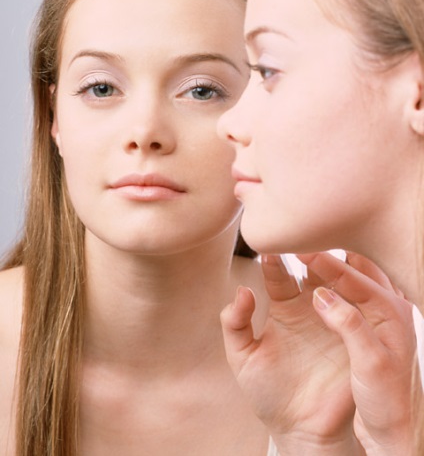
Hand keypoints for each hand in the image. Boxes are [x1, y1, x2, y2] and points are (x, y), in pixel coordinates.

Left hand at [221, 254, 361, 454]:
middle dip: (307, 252)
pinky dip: (351, 295)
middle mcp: (310, 306)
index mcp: (284, 306)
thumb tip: (243, 291)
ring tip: (322, 254)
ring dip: (331, 268)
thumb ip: (235, 324)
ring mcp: (334, 318)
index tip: (268, 246)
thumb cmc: (268, 393)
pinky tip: (343, 285)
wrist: (301, 430)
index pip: (279, 273)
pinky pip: (356, 310)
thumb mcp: (242, 357)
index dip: (273, 259)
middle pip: (312, 269)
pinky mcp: (353, 335)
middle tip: (300, 238)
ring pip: (336, 282)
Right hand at [300, 252, 418, 455]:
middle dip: (327, 252)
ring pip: (352, 273)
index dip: (325, 261)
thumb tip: (322, 295)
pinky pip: (348, 288)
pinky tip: (316, 277)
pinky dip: (332, 277)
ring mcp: (377, 312)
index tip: (300, 249)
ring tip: (304, 252)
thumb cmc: (386, 401)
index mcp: (391, 312)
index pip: (354, 275)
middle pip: (355, 265)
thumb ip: (349, 325)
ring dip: (329, 262)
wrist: (394, 428)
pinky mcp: (367, 322)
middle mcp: (387, 305)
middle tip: (299, 241)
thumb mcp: (371, 364)